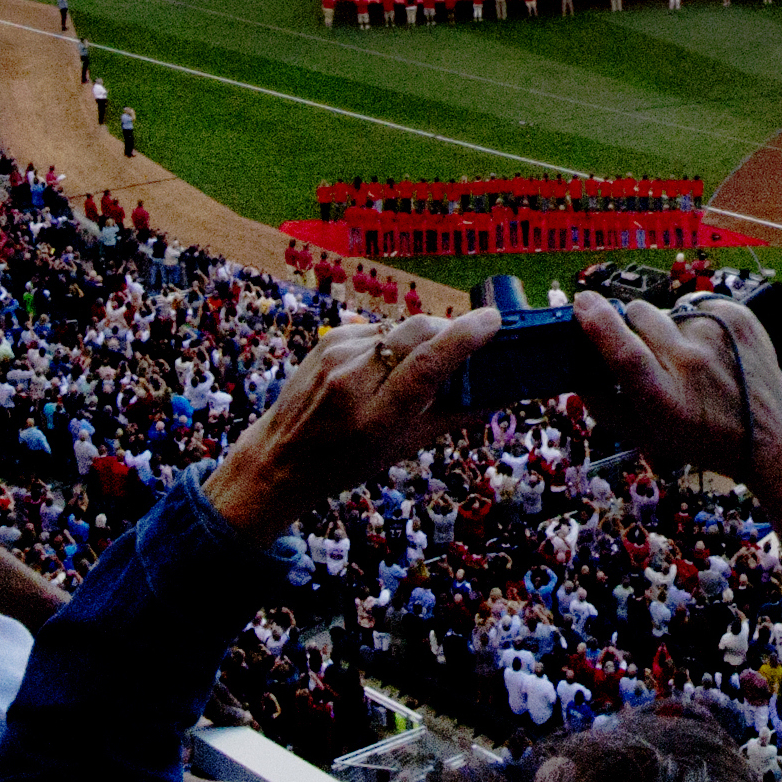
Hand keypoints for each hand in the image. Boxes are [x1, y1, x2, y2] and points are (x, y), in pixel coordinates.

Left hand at [201, 308, 495, 538]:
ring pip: (398, 328)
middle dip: (449, 328)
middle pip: (415, 332)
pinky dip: (390, 342)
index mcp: (376, 417)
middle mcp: (353, 381)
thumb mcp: (401, 448)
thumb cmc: (348, 460)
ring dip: (418, 339)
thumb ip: (451, 416)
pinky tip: (382, 365)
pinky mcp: (327, 339)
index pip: (425, 365)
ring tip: (415, 365)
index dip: (463, 338)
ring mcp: (336, 355)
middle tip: (469, 338)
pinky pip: (376, 330)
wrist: (281, 456)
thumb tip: (500, 395)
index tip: (493, 321)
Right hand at [578, 290, 781, 598]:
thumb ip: (604, 405)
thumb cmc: (702, 438)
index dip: (599, 323)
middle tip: (645, 348)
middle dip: (629, 323)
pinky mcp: (739, 317)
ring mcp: (719, 336)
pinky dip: (695, 323)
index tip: (582, 303)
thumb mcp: (647, 437)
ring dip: (665, 328)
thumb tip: (576, 370)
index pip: (625, 351)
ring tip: (689, 360)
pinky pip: (696, 306)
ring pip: (667, 311)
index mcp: (665, 399)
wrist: (772, 435)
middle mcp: (692, 364)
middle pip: (640, 315)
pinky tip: (712, 351)